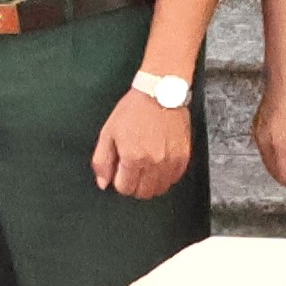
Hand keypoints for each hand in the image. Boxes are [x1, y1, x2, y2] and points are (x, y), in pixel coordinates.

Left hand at [91, 79, 194, 198]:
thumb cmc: (133, 110)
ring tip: (146, 169)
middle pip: (143, 192)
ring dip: (150, 184)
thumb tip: (103, 183)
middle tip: (132, 171)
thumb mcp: (108, 132)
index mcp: (132, 157)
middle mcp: (153, 162)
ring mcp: (171, 160)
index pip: (125, 188)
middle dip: (134, 185)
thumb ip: (102, 161)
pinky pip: (174, 179)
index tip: (120, 171)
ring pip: (160, 188)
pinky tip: (159, 165)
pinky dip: (165, 177)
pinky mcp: (183, 156)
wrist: (161, 93)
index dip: (119, 181)